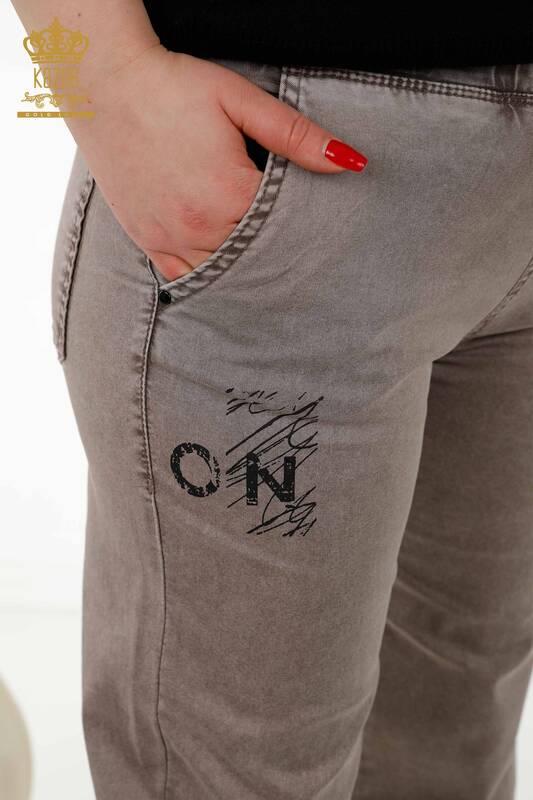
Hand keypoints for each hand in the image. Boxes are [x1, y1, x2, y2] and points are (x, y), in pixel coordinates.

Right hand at [68, 45, 367, 280]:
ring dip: (246, 271)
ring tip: (270, 271)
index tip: (323, 237)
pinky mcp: (148, 240)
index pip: (285, 229)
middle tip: (306, 265)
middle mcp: (200, 225)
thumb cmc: (174, 87)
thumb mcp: (240, 101)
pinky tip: (227, 275)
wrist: (104, 85)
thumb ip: (296, 135)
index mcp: (230, 192)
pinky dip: (208, 278)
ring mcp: (170, 237)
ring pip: (224, 274)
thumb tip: (350, 162)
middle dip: (279, 255)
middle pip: (257, 257)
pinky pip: (184, 277)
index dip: (305, 230)